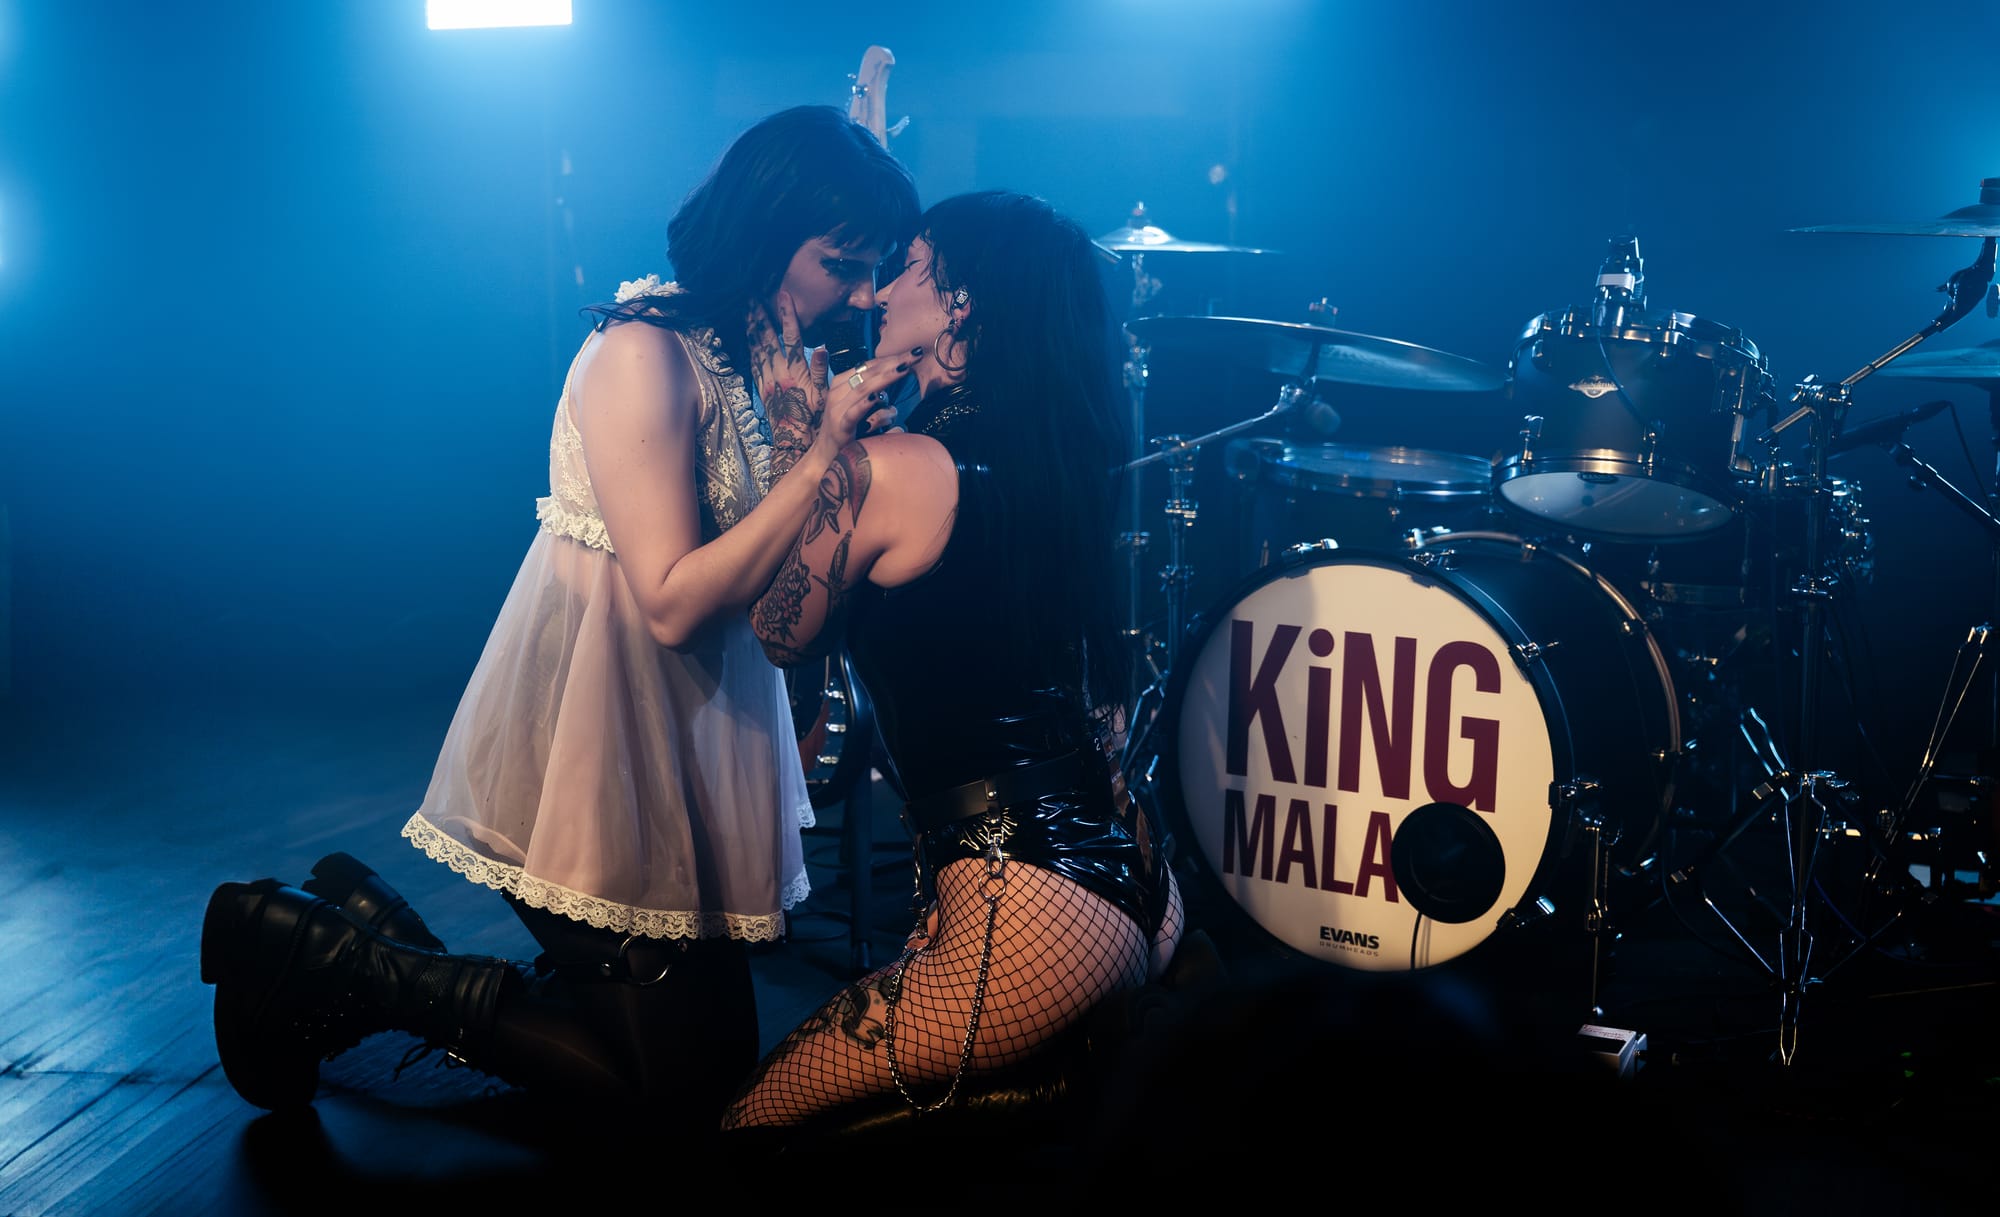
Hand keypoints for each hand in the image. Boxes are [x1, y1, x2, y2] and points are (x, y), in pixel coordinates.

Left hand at [747, 292, 826, 469]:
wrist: (793, 440)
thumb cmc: (813, 419)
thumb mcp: (823, 396)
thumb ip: (821, 372)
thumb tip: (822, 349)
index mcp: (795, 372)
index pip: (791, 337)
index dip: (787, 315)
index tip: (783, 295)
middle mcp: (777, 372)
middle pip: (766, 338)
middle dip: (759, 315)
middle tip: (751, 296)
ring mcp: (766, 379)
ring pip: (756, 347)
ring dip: (751, 327)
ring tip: (746, 309)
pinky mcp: (760, 386)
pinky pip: (752, 360)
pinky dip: (749, 345)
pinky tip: (747, 335)